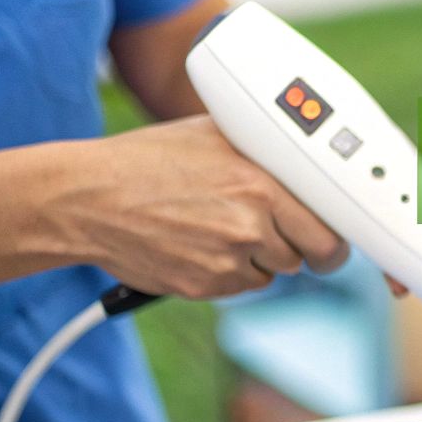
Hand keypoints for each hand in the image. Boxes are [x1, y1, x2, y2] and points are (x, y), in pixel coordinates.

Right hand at [59, 116, 349, 298]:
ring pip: (274, 272)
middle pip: (310, 258)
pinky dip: (231, 272)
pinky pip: (240, 285)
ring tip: (223, 228)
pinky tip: (202, 244)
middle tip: (293, 241)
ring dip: (262, 258)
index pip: (329, 229)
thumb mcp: (213, 135)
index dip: (334, 237)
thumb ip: (262, 150)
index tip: (334, 238)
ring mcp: (227, 260)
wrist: (87, 198)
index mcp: (261, 185)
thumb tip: (302, 159)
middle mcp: (250, 225)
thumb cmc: (147, 160)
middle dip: (306, 252)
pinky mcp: (204, 286)